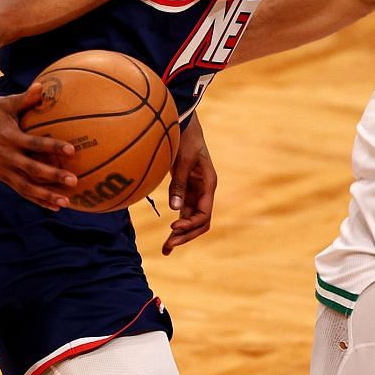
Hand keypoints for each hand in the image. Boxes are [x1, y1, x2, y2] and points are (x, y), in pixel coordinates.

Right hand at [0, 84, 79, 209]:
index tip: (72, 150)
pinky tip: (54, 206)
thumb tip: (42, 87)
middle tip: (74, 181)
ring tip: (66, 202)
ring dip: (46, 195)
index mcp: (8, 136)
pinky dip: (36, 199)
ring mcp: (2, 168)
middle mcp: (4, 155)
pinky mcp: (1, 175)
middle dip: (53, 177)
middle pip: (31, 170)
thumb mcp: (9, 101)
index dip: (52, 147)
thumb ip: (26, 98)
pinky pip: (21, 190)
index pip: (34, 143)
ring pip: (25, 186)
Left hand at [161, 120, 213, 253]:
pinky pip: (184, 213)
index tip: (172, 227)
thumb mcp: (182, 160)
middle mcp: (204, 192)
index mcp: (208, 185)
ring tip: (166, 249)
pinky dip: (177, 225)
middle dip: (186, 236)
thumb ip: (179, 184)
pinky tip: (168, 237)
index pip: (204, 214)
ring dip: (181, 235)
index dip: (190, 224)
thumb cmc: (186, 138)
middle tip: (168, 246)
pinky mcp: (186, 192)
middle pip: (200, 222)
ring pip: (192, 220)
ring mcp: (196, 193)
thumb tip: (175, 209)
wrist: (184, 125)